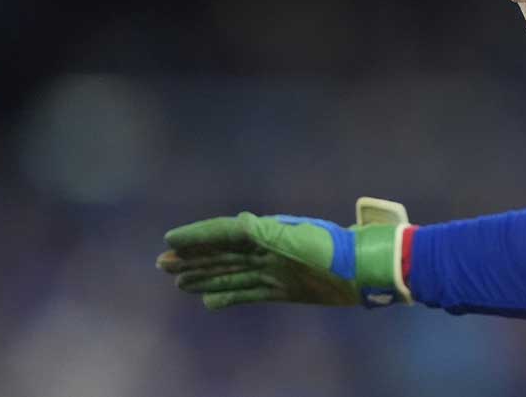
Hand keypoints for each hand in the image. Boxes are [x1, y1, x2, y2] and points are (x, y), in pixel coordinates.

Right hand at [156, 199, 409, 309]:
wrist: (361, 270)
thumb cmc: (331, 250)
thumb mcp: (296, 237)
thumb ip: (266, 232)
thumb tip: (236, 225)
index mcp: (267, 231)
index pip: (224, 232)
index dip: (197, 236)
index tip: (170, 239)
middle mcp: (267, 249)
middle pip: (222, 253)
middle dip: (193, 258)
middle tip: (163, 263)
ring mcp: (274, 270)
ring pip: (231, 273)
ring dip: (205, 276)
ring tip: (178, 283)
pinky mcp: (284, 289)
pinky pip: (248, 293)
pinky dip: (228, 296)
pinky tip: (209, 302)